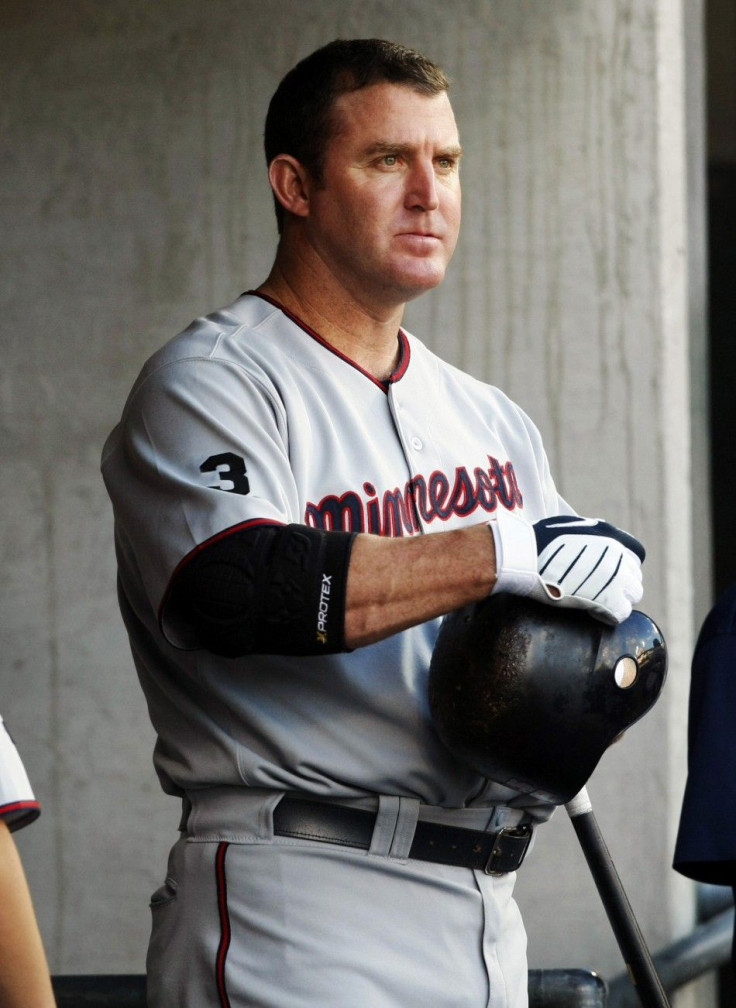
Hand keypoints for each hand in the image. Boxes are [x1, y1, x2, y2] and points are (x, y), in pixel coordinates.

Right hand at [489, 511, 644, 623]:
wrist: (526, 555)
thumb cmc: (539, 539)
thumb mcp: (571, 525)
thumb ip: (591, 534)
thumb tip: (595, 541)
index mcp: (611, 536)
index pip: (636, 555)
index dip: (623, 567)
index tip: (609, 574)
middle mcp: (619, 555)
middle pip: (634, 577)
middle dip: (620, 585)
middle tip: (599, 591)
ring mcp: (616, 577)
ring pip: (633, 595)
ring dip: (617, 600)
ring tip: (596, 602)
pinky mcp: (609, 599)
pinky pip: (621, 613)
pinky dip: (608, 615)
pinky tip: (592, 612)